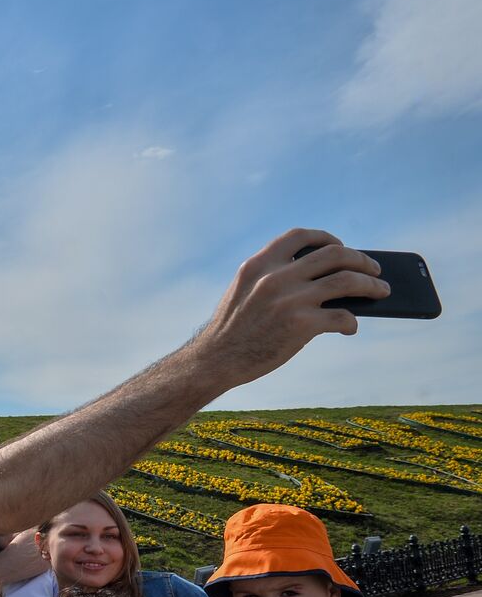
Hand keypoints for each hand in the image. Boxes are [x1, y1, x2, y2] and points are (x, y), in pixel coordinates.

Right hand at [194, 229, 387, 387]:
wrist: (215, 360)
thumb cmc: (233, 329)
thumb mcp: (243, 291)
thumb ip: (271, 277)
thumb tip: (322, 277)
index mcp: (259, 264)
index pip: (300, 236)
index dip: (325, 237)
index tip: (339, 245)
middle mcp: (276, 276)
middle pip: (334, 254)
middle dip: (361, 260)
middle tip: (374, 269)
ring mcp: (290, 300)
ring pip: (347, 280)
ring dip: (371, 285)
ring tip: (382, 291)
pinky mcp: (301, 325)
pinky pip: (342, 317)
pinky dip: (352, 322)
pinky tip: (351, 327)